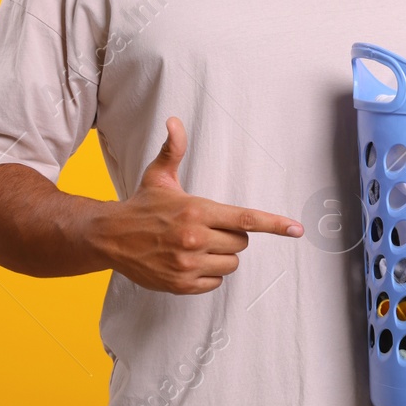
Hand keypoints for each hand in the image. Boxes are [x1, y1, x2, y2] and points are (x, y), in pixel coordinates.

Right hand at [92, 116, 302, 293]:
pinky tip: (190, 261)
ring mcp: (188, 264)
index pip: (246, 218)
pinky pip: (215, 282)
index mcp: (196, 210)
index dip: (275, 224)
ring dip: (222, 256)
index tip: (297, 229)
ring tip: (198, 245)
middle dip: (232, 235)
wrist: (108, 237)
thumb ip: (173, 149)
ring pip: (231, 264)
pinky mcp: (181, 284)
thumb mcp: (159, 175)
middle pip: (242, 243)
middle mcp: (195, 239)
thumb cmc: (142, 206)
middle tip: (209, 228)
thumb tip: (174, 120)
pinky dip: (208, 274)